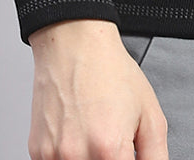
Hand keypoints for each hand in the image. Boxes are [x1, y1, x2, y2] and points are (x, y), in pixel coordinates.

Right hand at [28, 18, 168, 159]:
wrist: (74, 44)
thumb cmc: (109, 71)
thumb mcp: (150, 112)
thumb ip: (156, 155)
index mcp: (109, 149)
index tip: (125, 155)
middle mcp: (77, 156)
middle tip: (111, 143)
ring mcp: (54, 155)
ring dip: (88, 158)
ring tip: (94, 136)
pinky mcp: (37, 151)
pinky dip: (68, 157)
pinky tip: (77, 135)